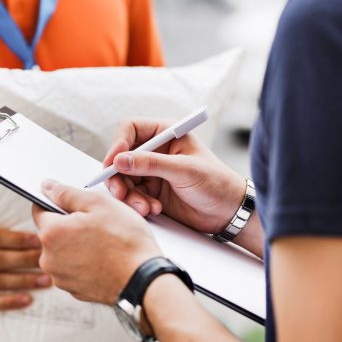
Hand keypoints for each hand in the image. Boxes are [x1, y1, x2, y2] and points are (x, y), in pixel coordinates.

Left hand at [32, 180, 161, 304]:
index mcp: (51, 233)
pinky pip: (73, 269)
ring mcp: (60, 277)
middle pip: (52, 232)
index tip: (74, 206)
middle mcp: (48, 258)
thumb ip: (67, 193)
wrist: (144, 280)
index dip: (57, 203)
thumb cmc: (125, 241)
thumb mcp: (98, 204)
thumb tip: (47, 187)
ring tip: (103, 243)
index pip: (39, 209)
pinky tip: (104, 259)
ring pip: (62, 252)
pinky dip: (84, 263)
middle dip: (69, 226)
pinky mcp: (74, 290)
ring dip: (76, 245)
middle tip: (97, 224)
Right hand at [103, 118, 245, 234]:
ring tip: (145, 207)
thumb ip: (151, 164)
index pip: (130, 129)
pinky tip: (153, 209)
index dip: (118, 144)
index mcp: (166, 133)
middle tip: (120, 193)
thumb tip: (120, 160)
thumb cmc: (215, 183)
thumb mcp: (184, 170)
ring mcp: (152, 170)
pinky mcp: (151, 190)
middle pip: (121, 157)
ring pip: (124, 179)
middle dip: (118, 176)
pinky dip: (137, 203)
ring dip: (129, 195)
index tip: (113, 163)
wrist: (227, 211)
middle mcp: (156, 149)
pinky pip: (132, 194)